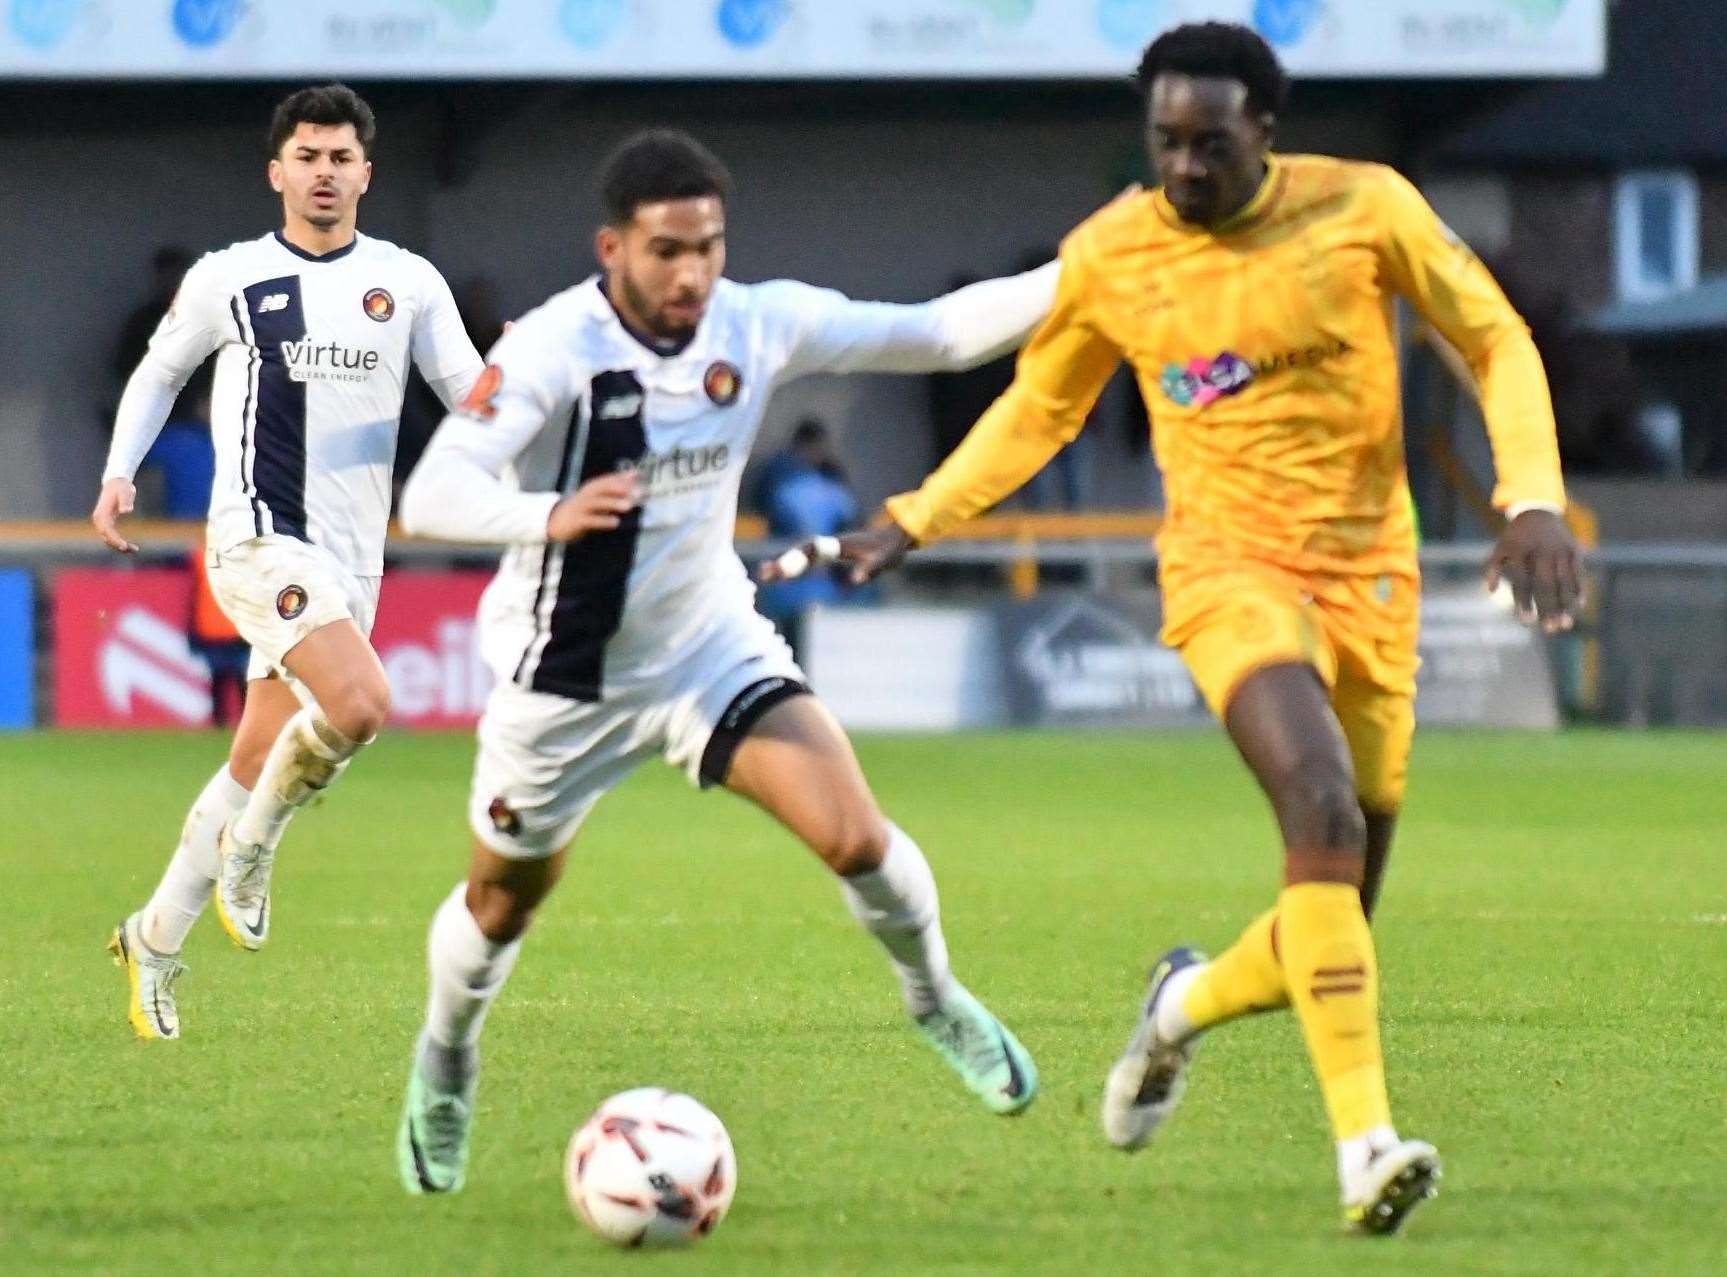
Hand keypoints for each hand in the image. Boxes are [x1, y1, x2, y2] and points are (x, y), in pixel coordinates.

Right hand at [91, 477, 137, 552]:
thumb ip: (126, 501)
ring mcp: (101, 521)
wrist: (116, 482)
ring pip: (107, 539)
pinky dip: (118, 542)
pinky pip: (110, 536)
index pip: (107, 530)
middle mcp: (99, 519)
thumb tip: (127, 510)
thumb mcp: (125, 492)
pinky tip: (130, 547)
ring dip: (119, 546)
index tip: (124, 546)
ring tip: (134, 549)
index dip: (114, 539)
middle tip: (132, 549)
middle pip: (106, 537)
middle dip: (117, 545)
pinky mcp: (106, 522)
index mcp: (102, 513)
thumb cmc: (122, 487)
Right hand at [545, 471, 639, 542]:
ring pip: (597, 502)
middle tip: (638, 492)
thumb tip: (635, 473)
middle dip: (619, 488)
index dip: (622, 478)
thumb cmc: (582, 508)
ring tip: (629, 506)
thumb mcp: (598, 496)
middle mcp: (586, 495)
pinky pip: (590, 520)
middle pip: (602, 488)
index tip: (638, 477)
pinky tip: (615, 522)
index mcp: (591, 488)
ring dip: (613, 503)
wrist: (553, 521)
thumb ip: (616, 486)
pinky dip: (602, 520)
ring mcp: (580, 507)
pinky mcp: (576, 521)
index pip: (607, 479)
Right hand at [757, 521, 915, 586]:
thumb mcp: (882, 560)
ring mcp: (828, 551)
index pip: (813, 552)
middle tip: (762, 575)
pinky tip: (779, 577)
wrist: (895, 537)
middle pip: (801, 555)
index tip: (782, 569)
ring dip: (783, 567)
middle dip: (783, 564)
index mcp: (839, 545)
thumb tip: (854, 581)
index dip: (796, 560)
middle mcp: (829, 546)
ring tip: (763, 576)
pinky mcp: (829, 558)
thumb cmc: (889, 549)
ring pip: (801, 558)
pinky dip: (792, 569)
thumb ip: (868, 569)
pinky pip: (807, 564)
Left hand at [1485, 508, 1583, 632]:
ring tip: (1565, 624)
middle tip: (1549, 630)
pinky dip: (1579, 589)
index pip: (1522, 581)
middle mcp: (1541, 551)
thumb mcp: (1499, 548)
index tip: (1525, 621)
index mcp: (1519, 550)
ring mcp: (1560, 550)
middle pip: (1546, 584)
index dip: (1523, 602)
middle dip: (1548, 608)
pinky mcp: (1574, 550)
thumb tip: (1489, 592)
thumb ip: (1492, 568)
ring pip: (1565, 581)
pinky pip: (1578, 573)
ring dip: (1566, 604)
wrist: (1537, 512)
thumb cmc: (1514, 538)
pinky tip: (1579, 607)